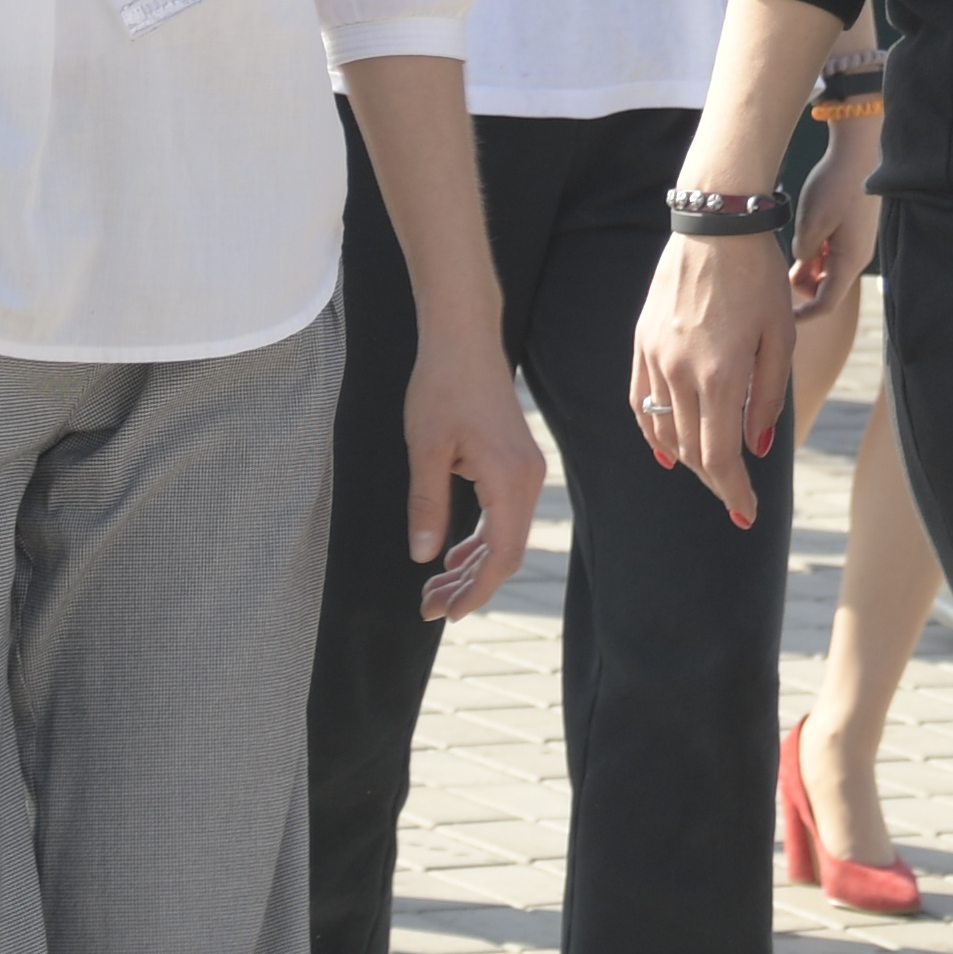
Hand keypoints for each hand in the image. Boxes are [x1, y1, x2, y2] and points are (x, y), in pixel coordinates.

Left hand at [407, 329, 542, 621]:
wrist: (464, 339)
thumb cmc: (442, 386)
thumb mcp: (425, 449)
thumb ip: (427, 506)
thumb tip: (424, 558)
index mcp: (509, 479)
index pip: (502, 555)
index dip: (475, 592)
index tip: (443, 614)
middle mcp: (527, 479)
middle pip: (506, 552)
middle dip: (469, 586)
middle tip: (428, 608)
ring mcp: (526, 470)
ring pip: (505, 536)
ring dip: (473, 566)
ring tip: (434, 589)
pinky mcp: (516, 462)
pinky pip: (504, 515)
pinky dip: (480, 540)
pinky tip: (452, 555)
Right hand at [635, 226, 795, 522]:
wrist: (716, 225)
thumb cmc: (759, 279)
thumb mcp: (780, 338)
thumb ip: (768, 398)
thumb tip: (756, 447)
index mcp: (719, 376)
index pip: (720, 457)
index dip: (733, 493)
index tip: (748, 514)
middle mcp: (679, 373)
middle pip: (691, 450)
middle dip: (716, 481)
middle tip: (736, 498)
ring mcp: (655, 358)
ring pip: (663, 430)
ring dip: (686, 458)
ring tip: (710, 472)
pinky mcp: (641, 342)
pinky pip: (641, 402)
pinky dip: (652, 432)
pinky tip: (664, 450)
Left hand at [790, 128, 879, 310]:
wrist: (859, 152)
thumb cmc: (835, 185)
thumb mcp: (810, 222)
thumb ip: (803, 252)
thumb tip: (802, 265)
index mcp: (849, 260)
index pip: (826, 303)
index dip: (804, 314)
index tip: (784, 317)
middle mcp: (858, 257)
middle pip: (827, 287)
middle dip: (804, 283)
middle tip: (786, 263)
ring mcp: (859, 244)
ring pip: (829, 269)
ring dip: (810, 264)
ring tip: (798, 239)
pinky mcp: (856, 231)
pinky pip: (834, 253)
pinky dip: (819, 250)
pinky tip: (809, 228)